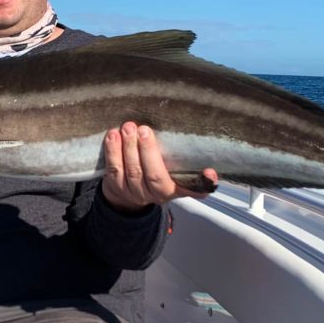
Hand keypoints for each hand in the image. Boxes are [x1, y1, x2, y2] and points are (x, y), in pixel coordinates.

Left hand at [102, 122, 217, 213]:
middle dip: (148, 151)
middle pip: (155, 175)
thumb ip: (186, 165)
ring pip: (132, 171)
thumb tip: (207, 162)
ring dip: (129, 148)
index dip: (204, 183)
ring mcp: (136, 193)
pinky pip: (114, 170)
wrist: (126, 194)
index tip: (210, 172)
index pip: (195, 189)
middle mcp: (158, 194)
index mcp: (176, 188)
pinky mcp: (116, 188)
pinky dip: (113, 151)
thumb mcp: (173, 173)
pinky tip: (113, 136)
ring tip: (128, 128)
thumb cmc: (155, 174)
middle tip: (144, 130)